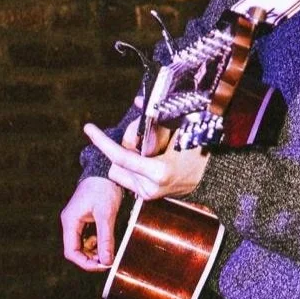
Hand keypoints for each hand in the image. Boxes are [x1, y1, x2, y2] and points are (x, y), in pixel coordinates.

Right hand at [61, 175, 123, 270]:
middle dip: (90, 258)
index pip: (71, 251)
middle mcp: (70, 221)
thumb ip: (105, 238)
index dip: (85, 263)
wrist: (106, 168)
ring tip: (108, 252)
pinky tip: (107, 242)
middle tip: (107, 261)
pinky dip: (96, 242)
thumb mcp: (106, 214)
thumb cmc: (104, 187)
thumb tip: (106, 261)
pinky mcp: (85, 217)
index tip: (102, 266)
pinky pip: (87, 235)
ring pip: (82, 244)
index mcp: (70, 221)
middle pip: (76, 249)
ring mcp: (77, 219)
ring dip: (94, 251)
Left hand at [83, 122, 208, 200]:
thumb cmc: (200, 152)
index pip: (121, 155)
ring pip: (120, 172)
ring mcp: (148, 195)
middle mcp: (149, 187)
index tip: (88, 128)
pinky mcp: (147, 198)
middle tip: (140, 141)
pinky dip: (133, 168)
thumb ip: (157, 118)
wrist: (212, 178)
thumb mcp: (181, 131)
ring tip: (150, 154)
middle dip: (121, 150)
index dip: (102, 141)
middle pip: (116, 164)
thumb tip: (138, 101)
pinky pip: (128, 178)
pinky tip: (151, 162)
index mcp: (158, 172)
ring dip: (126, 160)